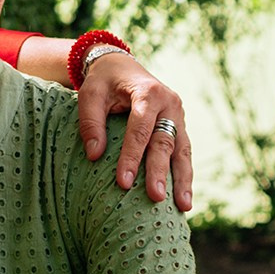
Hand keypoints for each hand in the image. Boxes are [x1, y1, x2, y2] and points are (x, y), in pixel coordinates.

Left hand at [78, 50, 193, 209]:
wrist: (121, 66)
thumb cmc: (103, 81)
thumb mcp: (90, 94)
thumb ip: (90, 122)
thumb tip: (95, 156)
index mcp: (148, 92)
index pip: (140, 129)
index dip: (132, 156)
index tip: (124, 182)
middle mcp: (169, 104)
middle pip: (165, 142)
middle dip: (160, 172)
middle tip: (155, 197)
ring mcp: (178, 116)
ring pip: (183, 150)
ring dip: (183, 180)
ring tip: (184, 207)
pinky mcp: (179, 126)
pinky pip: (184, 152)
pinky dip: (184, 175)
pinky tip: (184, 199)